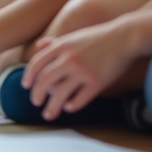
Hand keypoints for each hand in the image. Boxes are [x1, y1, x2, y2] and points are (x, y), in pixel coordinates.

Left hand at [22, 21, 136, 120]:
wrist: (124, 37)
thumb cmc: (98, 37)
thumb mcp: (73, 36)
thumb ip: (55, 42)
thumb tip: (39, 47)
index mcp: (61, 46)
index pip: (37, 64)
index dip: (29, 77)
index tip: (26, 87)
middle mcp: (69, 59)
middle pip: (45, 80)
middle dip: (37, 94)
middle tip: (35, 102)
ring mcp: (83, 71)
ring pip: (60, 94)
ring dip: (52, 107)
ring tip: (48, 114)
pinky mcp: (97, 82)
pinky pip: (79, 99)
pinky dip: (71, 105)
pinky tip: (69, 107)